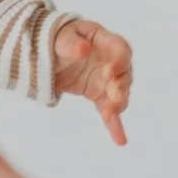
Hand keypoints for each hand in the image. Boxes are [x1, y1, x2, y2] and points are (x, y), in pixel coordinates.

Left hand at [55, 16, 133, 146]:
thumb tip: (83, 49)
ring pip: (120, 95)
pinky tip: (120, 140)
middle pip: (125, 74)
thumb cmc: (60, 39)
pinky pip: (110, 112)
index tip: (109, 72)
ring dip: (117, 105)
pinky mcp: (101, 96)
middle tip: (113, 95)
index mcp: (105, 41)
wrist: (52, 54)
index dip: (118, 61)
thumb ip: (71, 43)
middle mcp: (112, 62)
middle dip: (120, 86)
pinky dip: (115, 126)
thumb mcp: (62, 37)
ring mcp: (108, 80)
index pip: (121, 49)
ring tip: (110, 115)